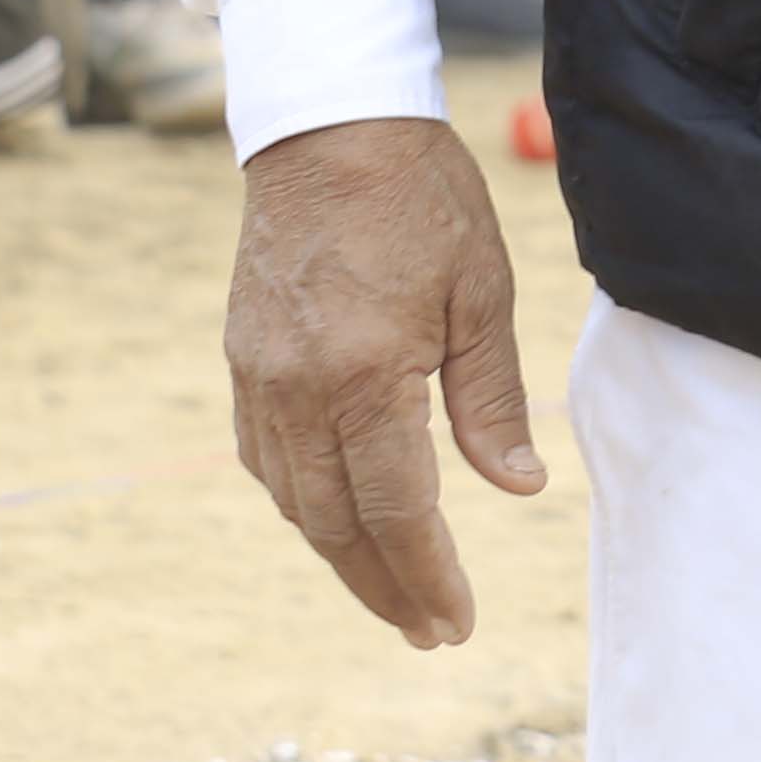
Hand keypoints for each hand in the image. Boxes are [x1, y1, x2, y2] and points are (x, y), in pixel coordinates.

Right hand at [226, 116, 543, 646]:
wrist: (331, 131)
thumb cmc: (424, 201)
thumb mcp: (485, 293)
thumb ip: (492, 398)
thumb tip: (518, 487)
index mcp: (364, 376)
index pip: (396, 508)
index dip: (427, 574)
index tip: (454, 621)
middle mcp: (298, 391)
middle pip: (336, 523)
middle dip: (384, 585)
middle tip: (429, 629)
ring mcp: (259, 380)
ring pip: (294, 500)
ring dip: (340, 554)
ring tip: (392, 590)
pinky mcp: (242, 363)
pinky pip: (265, 460)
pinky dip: (302, 502)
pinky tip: (336, 518)